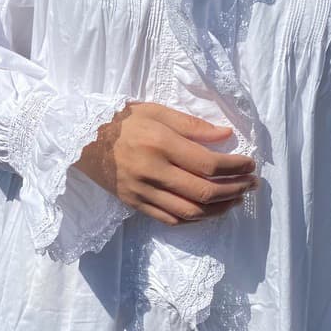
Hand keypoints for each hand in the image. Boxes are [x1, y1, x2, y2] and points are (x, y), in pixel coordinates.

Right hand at [72, 101, 259, 225]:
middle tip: (251, 184)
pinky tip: (209, 211)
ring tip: (236, 200)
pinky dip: (195, 219)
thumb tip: (225, 135)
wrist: (80, 140)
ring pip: (190, 211)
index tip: (250, 165)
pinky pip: (171, 219)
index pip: (208, 163)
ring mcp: (143, 192)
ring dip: (219, 209)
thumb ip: (191, 125)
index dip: (235, 167)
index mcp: (160, 144)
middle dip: (234, 190)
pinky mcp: (135, 204)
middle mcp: (153, 171)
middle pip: (203, 191)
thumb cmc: (120, 120)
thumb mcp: (155, 111)